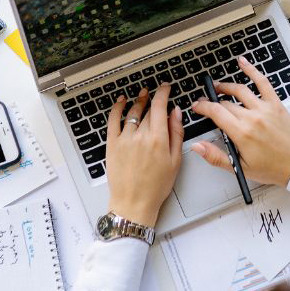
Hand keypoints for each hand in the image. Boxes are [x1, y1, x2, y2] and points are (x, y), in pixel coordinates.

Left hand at [104, 86, 183, 227]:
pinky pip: (113, 120)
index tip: (165, 87)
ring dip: (138, 102)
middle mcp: (140, 136)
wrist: (133, 203)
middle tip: (156, 95)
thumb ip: (176, 134)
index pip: (160, 106)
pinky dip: (117, 108)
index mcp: (158, 139)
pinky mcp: (112, 144)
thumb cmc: (156, 187)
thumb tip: (177, 113)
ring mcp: (124, 139)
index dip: (163, 93)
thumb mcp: (175, 161)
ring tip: (142, 96)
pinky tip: (121, 101)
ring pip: (132, 113)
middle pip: (148, 111)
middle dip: (153, 100)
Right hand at [190, 57, 289, 186]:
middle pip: (226, 103)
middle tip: (206, 102)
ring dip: (226, 86)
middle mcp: (252, 118)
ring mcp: (265, 108)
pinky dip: (252, 70)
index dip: (203, 107)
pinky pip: (263, 83)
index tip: (197, 107)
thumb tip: (197, 147)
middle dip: (212, 101)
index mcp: (242, 133)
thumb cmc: (271, 168)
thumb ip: (215, 156)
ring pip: (240, 90)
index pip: (215, 112)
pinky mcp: (276, 104)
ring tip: (218, 87)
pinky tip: (243, 63)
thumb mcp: (239, 167)